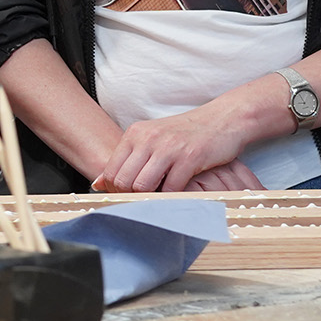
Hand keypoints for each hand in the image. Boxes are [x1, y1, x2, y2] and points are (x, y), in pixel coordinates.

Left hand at [93, 102, 253, 192]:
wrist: (222, 119)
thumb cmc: (186, 133)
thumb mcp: (152, 139)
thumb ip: (127, 159)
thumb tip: (97, 183)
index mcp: (135, 133)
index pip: (111, 170)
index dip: (115, 190)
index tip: (126, 196)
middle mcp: (148, 138)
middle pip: (123, 181)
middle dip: (129, 196)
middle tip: (142, 201)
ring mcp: (168, 147)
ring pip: (143, 185)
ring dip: (149, 198)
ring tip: (158, 200)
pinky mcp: (190, 157)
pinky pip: (170, 187)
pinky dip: (171, 197)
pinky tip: (177, 195)